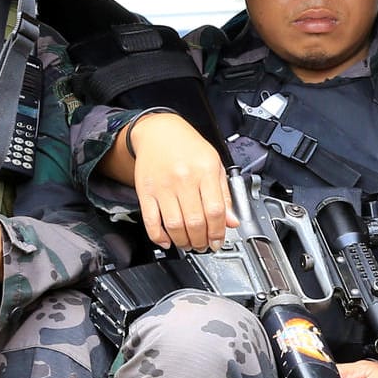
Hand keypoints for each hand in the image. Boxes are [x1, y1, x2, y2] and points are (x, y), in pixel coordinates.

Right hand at [125, 113, 237, 250]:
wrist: (158, 131)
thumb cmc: (188, 147)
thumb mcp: (215, 164)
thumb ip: (224, 194)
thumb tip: (232, 221)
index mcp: (205, 171)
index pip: (215, 211)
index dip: (218, 232)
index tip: (218, 241)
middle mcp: (183, 179)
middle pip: (195, 222)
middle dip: (202, 241)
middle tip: (204, 245)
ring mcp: (163, 186)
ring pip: (174, 225)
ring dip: (183, 242)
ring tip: (189, 244)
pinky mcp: (145, 191)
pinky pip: (151, 221)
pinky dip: (158, 236)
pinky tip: (167, 241)